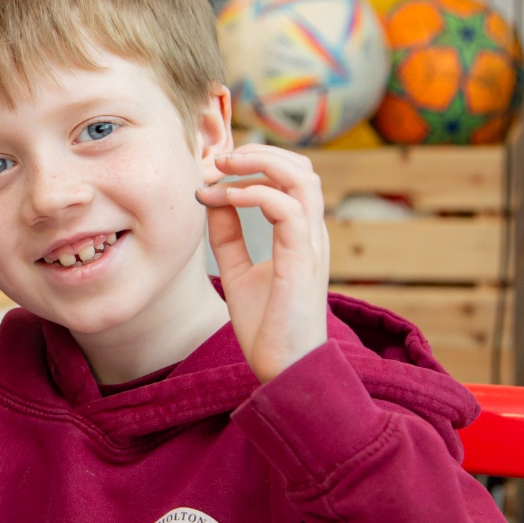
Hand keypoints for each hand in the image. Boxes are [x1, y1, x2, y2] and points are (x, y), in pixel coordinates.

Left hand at [198, 144, 329, 383]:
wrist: (283, 370)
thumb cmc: (267, 326)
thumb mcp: (238, 272)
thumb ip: (228, 237)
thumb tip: (212, 200)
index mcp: (300, 234)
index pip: (292, 177)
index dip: (254, 163)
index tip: (212, 172)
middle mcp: (311, 234)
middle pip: (301, 167)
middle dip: (258, 153)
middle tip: (217, 159)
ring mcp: (311, 246)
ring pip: (302, 178)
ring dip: (258, 164)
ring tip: (222, 169)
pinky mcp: (302, 262)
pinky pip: (289, 209)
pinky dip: (256, 194)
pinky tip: (227, 198)